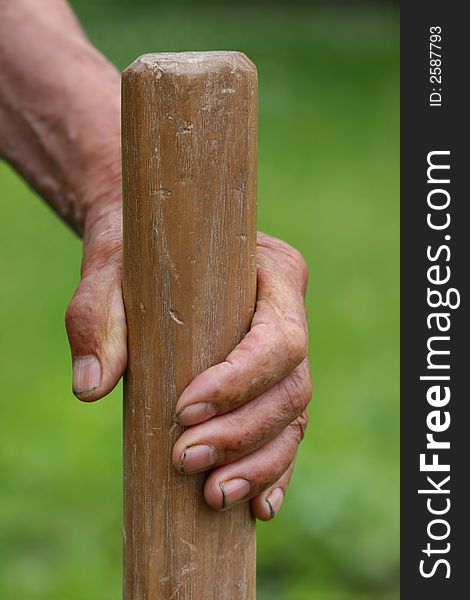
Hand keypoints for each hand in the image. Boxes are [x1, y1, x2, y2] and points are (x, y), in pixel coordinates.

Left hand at [66, 221, 310, 519]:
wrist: (150, 249)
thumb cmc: (136, 255)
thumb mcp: (110, 271)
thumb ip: (97, 318)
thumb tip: (90, 388)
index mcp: (274, 272)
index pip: (279, 338)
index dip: (242, 382)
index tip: (185, 409)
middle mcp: (289, 313)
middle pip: (292, 387)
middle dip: (243, 433)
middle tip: (186, 459)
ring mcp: (285, 353)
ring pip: (293, 418)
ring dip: (258, 462)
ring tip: (211, 494)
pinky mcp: (269, 383)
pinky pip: (286, 431)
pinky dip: (273, 470)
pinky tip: (255, 505)